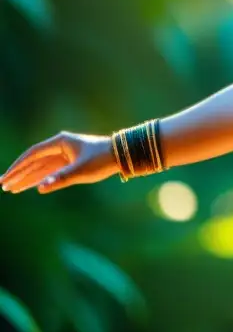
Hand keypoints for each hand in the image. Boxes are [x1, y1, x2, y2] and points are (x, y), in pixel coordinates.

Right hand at [1, 132, 119, 194]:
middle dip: (19, 174)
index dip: (18, 167)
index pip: (32, 154)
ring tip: (11, 189)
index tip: (6, 178)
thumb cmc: (102, 159)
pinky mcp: (71, 162)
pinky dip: (40, 178)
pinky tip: (30, 186)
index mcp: (60, 142)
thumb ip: (60, 179)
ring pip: (41, 168)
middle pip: (34, 162)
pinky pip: (50, 171)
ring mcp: (65, 154)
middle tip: (3, 186)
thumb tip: (41, 187)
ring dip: (27, 178)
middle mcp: (60, 147)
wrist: (122, 155)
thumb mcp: (81, 170)